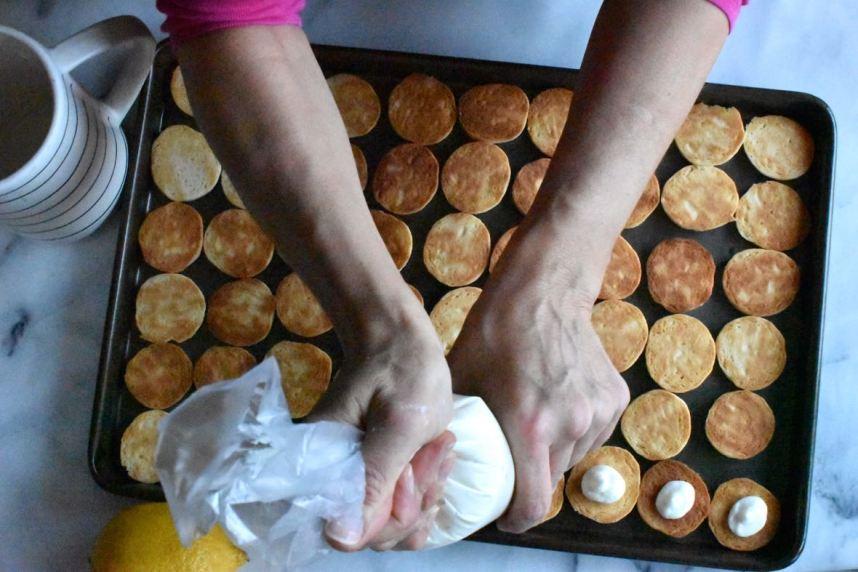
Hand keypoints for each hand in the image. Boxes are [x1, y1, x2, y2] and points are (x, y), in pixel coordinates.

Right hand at [308, 311, 454, 550]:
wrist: (400, 340)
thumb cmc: (401, 368)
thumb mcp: (400, 422)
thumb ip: (374, 477)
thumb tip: (338, 538)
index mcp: (322, 467)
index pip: (347, 531)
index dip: (389, 514)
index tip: (410, 470)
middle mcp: (332, 480)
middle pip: (376, 532)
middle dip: (415, 498)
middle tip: (431, 449)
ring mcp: (356, 480)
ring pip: (395, 524)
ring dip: (426, 491)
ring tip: (437, 446)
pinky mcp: (376, 476)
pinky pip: (404, 508)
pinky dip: (428, 487)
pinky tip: (436, 455)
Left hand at [449, 274, 628, 532]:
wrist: (542, 292)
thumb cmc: (494, 332)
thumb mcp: (462, 380)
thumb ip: (460, 424)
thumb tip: (445, 456)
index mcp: (530, 426)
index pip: (533, 503)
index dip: (516, 519)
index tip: (505, 515)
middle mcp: (571, 424)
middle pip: (552, 479)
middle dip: (530, 478)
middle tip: (512, 460)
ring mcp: (598, 411)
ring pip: (574, 456)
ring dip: (553, 453)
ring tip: (533, 427)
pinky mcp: (615, 398)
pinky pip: (593, 432)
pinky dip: (575, 430)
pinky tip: (556, 405)